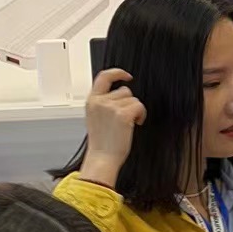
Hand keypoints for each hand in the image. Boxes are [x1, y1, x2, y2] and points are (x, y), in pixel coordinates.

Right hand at [78, 67, 146, 187]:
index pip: (104, 77)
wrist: (103, 158)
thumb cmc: (101, 143)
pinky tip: (135, 124)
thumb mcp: (95, 118)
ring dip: (135, 110)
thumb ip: (103, 104)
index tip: (127, 76)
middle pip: (124, 91)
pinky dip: (141, 114)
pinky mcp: (122, 114)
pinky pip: (139, 106)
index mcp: (92, 101)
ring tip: (128, 124)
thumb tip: (119, 95)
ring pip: (133, 99)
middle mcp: (100, 101)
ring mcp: (111, 107)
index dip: (117, 73)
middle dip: (128, 103)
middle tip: (125, 119)